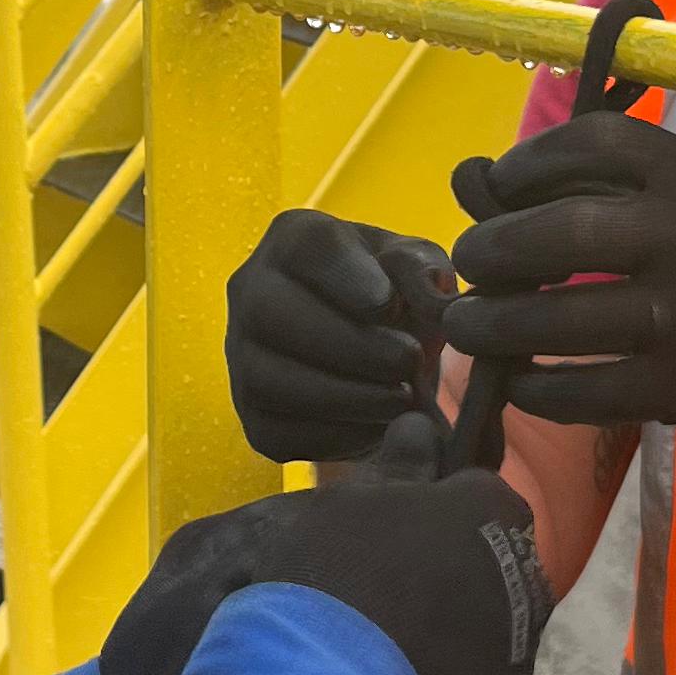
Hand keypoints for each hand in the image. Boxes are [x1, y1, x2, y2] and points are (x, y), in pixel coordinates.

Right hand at [98, 421, 551, 674]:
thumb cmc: (295, 582)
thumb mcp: (317, 504)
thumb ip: (386, 470)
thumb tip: (422, 431)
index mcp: (483, 509)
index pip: (472, 495)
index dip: (425, 513)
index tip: (379, 531)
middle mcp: (521, 579)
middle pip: (480, 568)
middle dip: (439, 577)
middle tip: (364, 596)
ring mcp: (514, 657)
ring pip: (477, 636)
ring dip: (436, 641)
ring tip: (362, 660)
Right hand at [222, 208, 457, 465]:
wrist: (381, 361)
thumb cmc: (399, 300)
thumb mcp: (420, 272)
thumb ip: (425, 272)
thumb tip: (432, 298)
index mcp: (294, 239)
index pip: (304, 246)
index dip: (347, 276)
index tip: (389, 305)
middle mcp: (252, 290)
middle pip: (270, 313)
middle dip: (349, 345)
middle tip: (408, 361)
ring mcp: (243, 357)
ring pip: (268, 380)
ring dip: (346, 396)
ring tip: (401, 397)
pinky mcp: (254, 418)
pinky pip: (279, 432)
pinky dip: (336, 435)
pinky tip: (378, 425)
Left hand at [446, 111, 675, 475]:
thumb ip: (629, 185)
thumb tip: (484, 178)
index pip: (590, 141)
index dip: (526, 163)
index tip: (499, 188)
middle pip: (554, 230)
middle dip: (491, 250)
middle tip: (470, 264)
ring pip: (553, 320)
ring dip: (493, 326)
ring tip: (471, 328)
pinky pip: (583, 390)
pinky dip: (539, 390)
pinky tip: (525, 385)